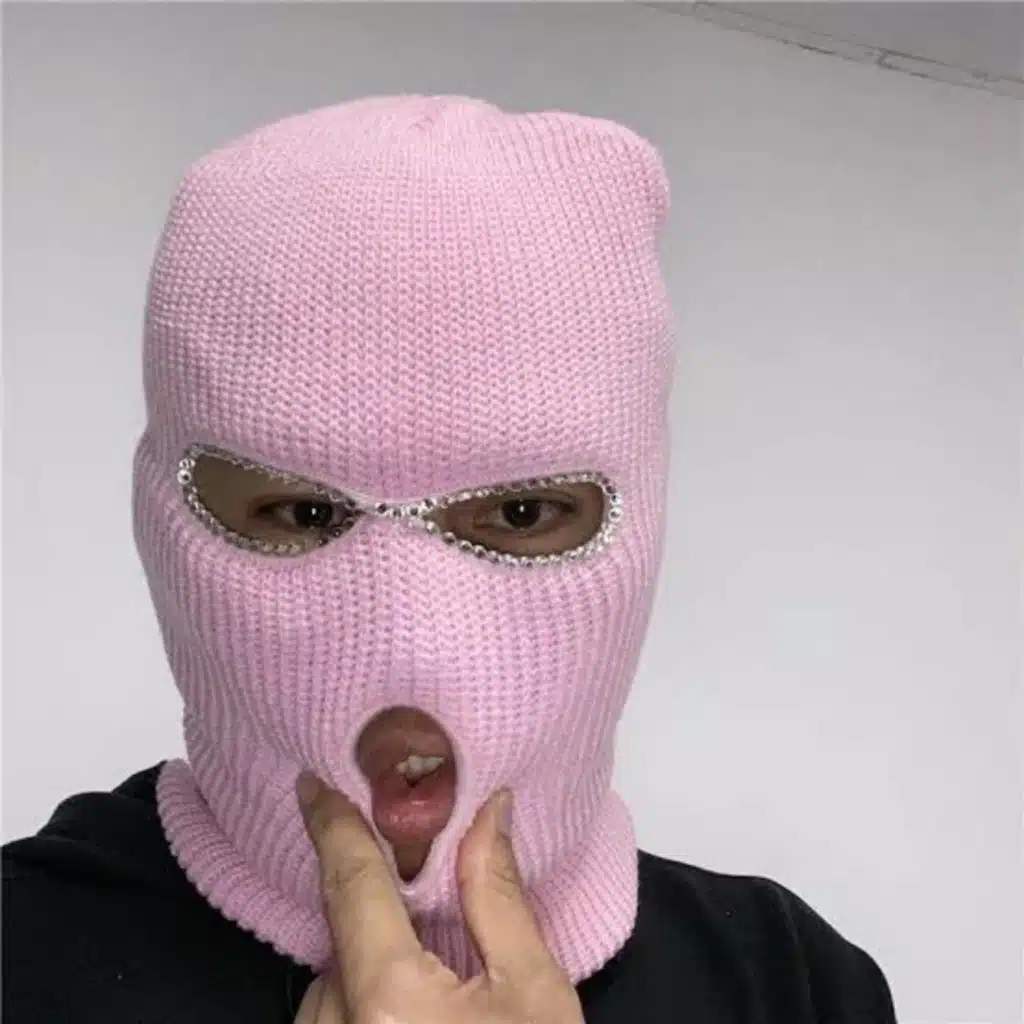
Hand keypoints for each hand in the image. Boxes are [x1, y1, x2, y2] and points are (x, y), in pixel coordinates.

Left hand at [293, 775, 583, 1023]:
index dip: (332, 824)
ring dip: (371, 971)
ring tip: (437, 1000)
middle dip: (383, 923)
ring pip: (334, 986)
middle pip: (345, 942)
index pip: (351, 884)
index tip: (311, 781)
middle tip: (436, 929)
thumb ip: (498, 895)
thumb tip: (489, 810)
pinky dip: (361, 1007)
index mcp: (387, 997)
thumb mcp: (533, 993)